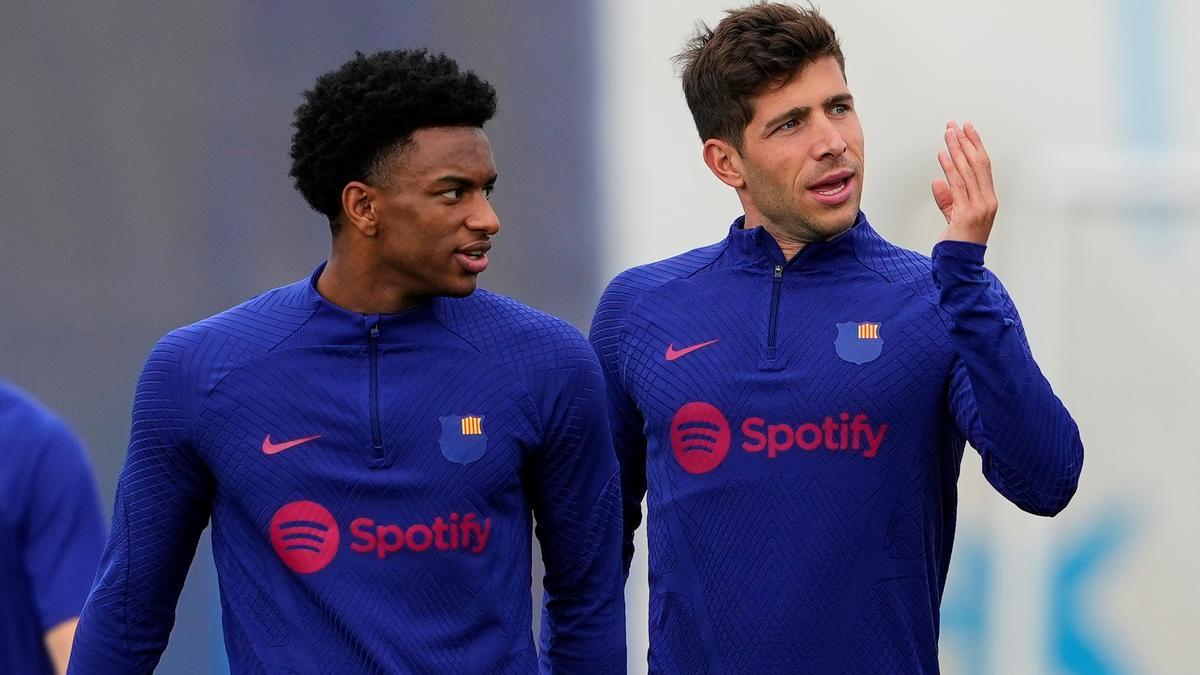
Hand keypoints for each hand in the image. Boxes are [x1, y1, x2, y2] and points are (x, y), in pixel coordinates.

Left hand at [931, 121, 996, 244]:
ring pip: (968, 171)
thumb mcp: (952, 217)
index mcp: (988, 199)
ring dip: (957, 150)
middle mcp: (987, 201)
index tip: (967, 129)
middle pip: (978, 163)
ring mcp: (979, 207)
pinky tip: (942, 155)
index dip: (976, 146)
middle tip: (955, 125)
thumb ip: (947, 199)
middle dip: (966, 142)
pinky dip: (949, 168)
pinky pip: (957, 186)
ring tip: (948, 133)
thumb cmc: (957, 243)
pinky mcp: (967, 214)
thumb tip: (938, 180)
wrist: (959, 264)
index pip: (984, 166)